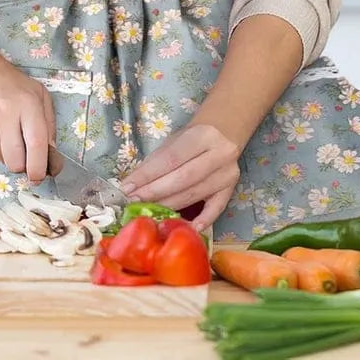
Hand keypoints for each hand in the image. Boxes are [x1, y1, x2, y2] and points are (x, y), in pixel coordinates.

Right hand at [0, 37, 55, 181]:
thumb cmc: (10, 81)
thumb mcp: (38, 94)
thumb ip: (48, 123)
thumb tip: (51, 155)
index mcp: (28, 104)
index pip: (37, 144)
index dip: (40, 167)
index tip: (42, 175)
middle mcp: (6, 114)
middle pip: (15, 161)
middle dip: (22, 166)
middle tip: (25, 158)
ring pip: (0, 158)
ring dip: (7, 153)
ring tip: (7, 131)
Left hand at [120, 122, 240, 232]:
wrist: (223, 133)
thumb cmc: (193, 138)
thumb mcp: (174, 140)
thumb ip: (156, 161)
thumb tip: (133, 183)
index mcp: (203, 136)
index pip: (170, 159)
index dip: (147, 175)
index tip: (127, 186)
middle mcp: (219, 154)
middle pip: (182, 178)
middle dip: (155, 192)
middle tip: (134, 200)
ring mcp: (227, 174)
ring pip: (193, 194)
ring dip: (168, 205)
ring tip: (148, 210)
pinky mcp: (231, 189)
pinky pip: (216, 208)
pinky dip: (203, 219)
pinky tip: (189, 227)